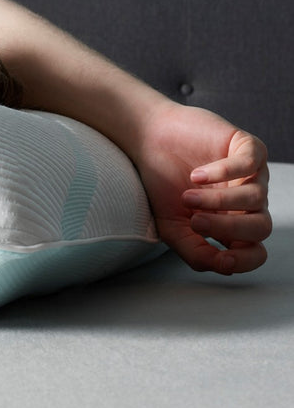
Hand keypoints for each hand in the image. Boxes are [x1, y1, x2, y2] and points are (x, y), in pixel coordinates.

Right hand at [135, 102, 270, 274]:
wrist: (148, 142)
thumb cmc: (160, 183)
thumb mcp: (171, 227)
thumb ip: (195, 253)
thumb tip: (225, 266)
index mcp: (231, 223)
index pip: (256, 251)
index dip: (244, 261)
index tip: (220, 257)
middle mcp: (246, 201)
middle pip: (261, 228)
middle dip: (228, 228)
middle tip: (195, 220)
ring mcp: (250, 174)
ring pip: (256, 199)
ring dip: (217, 201)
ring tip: (187, 195)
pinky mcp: (248, 146)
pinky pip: (250, 165)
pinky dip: (222, 172)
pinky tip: (196, 174)